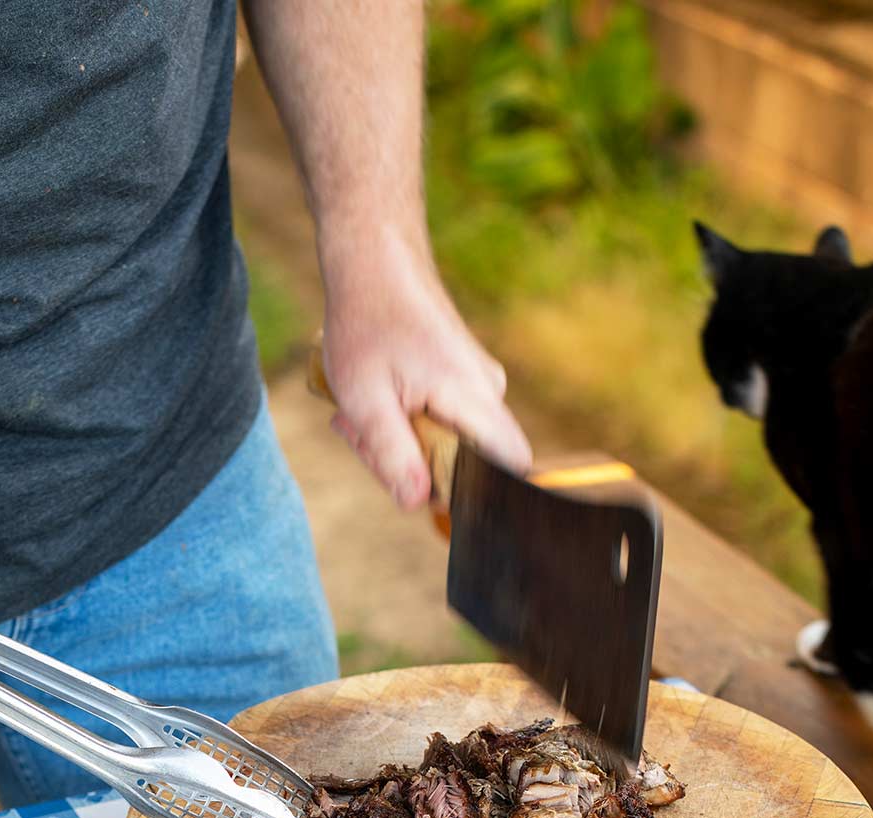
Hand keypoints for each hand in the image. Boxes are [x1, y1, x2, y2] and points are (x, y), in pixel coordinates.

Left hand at [319, 226, 531, 509]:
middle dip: (412, 467)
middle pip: (468, 465)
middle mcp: (488, 391)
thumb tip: (416, 502)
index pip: (510, 466)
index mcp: (473, 395)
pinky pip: (443, 425)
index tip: (421, 488)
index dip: (475, 493)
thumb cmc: (366, 320)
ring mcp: (479, 386)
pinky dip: (406, 424)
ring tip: (362, 412)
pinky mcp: (464, 383)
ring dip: (401, 444)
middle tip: (362, 437)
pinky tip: (377, 401)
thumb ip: (392, 454)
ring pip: (449, 446)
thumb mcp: (365, 397)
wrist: (375, 259)